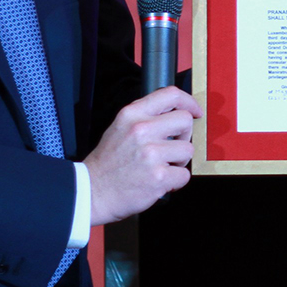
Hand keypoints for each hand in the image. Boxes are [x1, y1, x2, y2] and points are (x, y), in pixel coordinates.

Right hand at [83, 86, 200, 224]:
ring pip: (188, 150)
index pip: (170, 95)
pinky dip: (176, 181)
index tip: (195, 111)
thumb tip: (175, 112)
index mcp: (131, 114)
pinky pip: (184, 175)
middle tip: (172, 146)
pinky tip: (160, 180)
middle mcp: (142, 130)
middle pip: (185, 121)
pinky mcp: (158, 177)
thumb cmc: (108, 163)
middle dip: (184, 135)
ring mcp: (151, 154)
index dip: (188, 102)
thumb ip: (145, 116)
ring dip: (179, 161)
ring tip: (161, 166)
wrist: (91, 192)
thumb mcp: (120, 127)